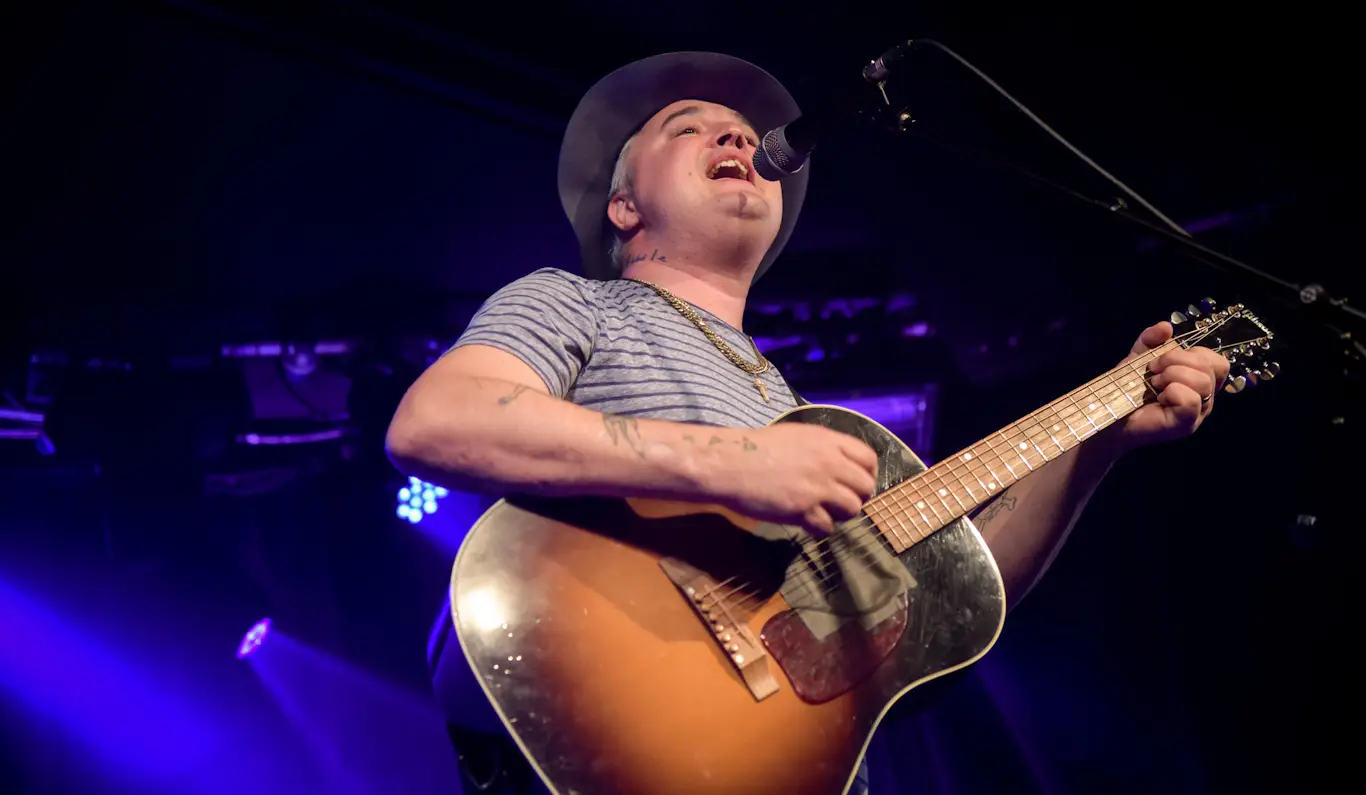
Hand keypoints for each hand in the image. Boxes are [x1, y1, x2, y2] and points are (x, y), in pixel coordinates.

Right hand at [711, 423, 878, 536]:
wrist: (729, 462)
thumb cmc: (756, 448)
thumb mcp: (796, 436)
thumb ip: (822, 448)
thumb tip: (839, 464)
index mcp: (827, 440)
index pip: (869, 459)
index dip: (867, 473)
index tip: (855, 482)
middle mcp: (829, 462)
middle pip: (866, 487)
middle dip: (857, 497)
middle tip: (840, 501)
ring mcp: (817, 487)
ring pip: (852, 509)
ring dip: (840, 514)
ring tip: (823, 512)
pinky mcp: (803, 509)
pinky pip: (828, 527)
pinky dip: (820, 528)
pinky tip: (806, 522)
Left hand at [1113, 321, 1230, 450]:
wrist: (1108, 412)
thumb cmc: (1127, 387)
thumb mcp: (1139, 357)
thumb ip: (1151, 339)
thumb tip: (1166, 327)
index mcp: (1199, 380)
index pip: (1217, 361)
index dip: (1193, 353)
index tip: (1164, 358)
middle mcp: (1204, 397)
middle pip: (1210, 367)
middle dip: (1176, 360)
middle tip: (1153, 370)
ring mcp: (1197, 413)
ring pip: (1203, 382)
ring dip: (1172, 375)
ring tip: (1154, 384)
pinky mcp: (1185, 424)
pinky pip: (1191, 400)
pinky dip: (1172, 392)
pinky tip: (1158, 398)